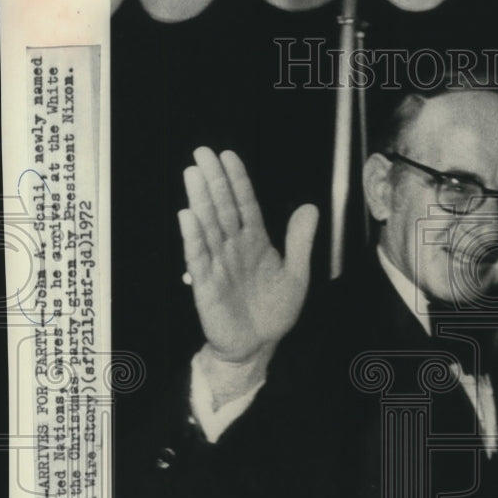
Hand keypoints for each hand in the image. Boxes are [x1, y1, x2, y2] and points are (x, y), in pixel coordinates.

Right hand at [178, 147, 318, 371]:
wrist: (257, 345)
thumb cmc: (273, 310)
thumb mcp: (296, 275)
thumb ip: (300, 241)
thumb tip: (310, 207)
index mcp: (255, 242)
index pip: (244, 204)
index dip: (237, 180)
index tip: (228, 156)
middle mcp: (233, 247)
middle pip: (222, 208)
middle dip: (213, 180)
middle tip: (202, 153)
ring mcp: (218, 264)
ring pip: (208, 226)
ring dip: (200, 200)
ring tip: (193, 174)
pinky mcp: (206, 284)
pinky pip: (198, 257)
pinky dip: (192, 237)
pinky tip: (187, 217)